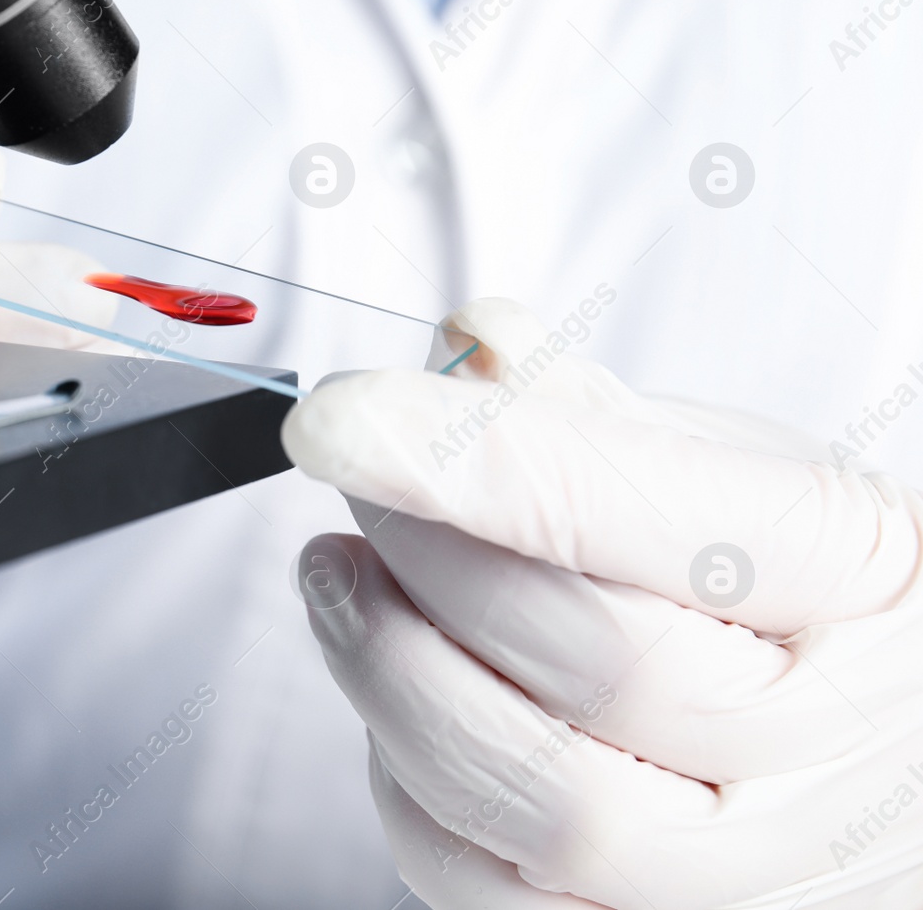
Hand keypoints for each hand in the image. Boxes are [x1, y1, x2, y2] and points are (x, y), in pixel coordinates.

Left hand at [281, 298, 922, 907]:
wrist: (877, 753)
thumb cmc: (800, 598)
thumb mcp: (735, 470)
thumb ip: (593, 415)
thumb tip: (467, 350)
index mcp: (862, 579)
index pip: (647, 514)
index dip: (474, 460)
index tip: (339, 416)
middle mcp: (826, 746)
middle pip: (595, 662)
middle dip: (426, 554)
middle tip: (356, 481)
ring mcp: (748, 868)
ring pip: (533, 796)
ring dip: (391, 666)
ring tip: (345, 577)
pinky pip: (483, 880)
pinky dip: (404, 775)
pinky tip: (402, 688)